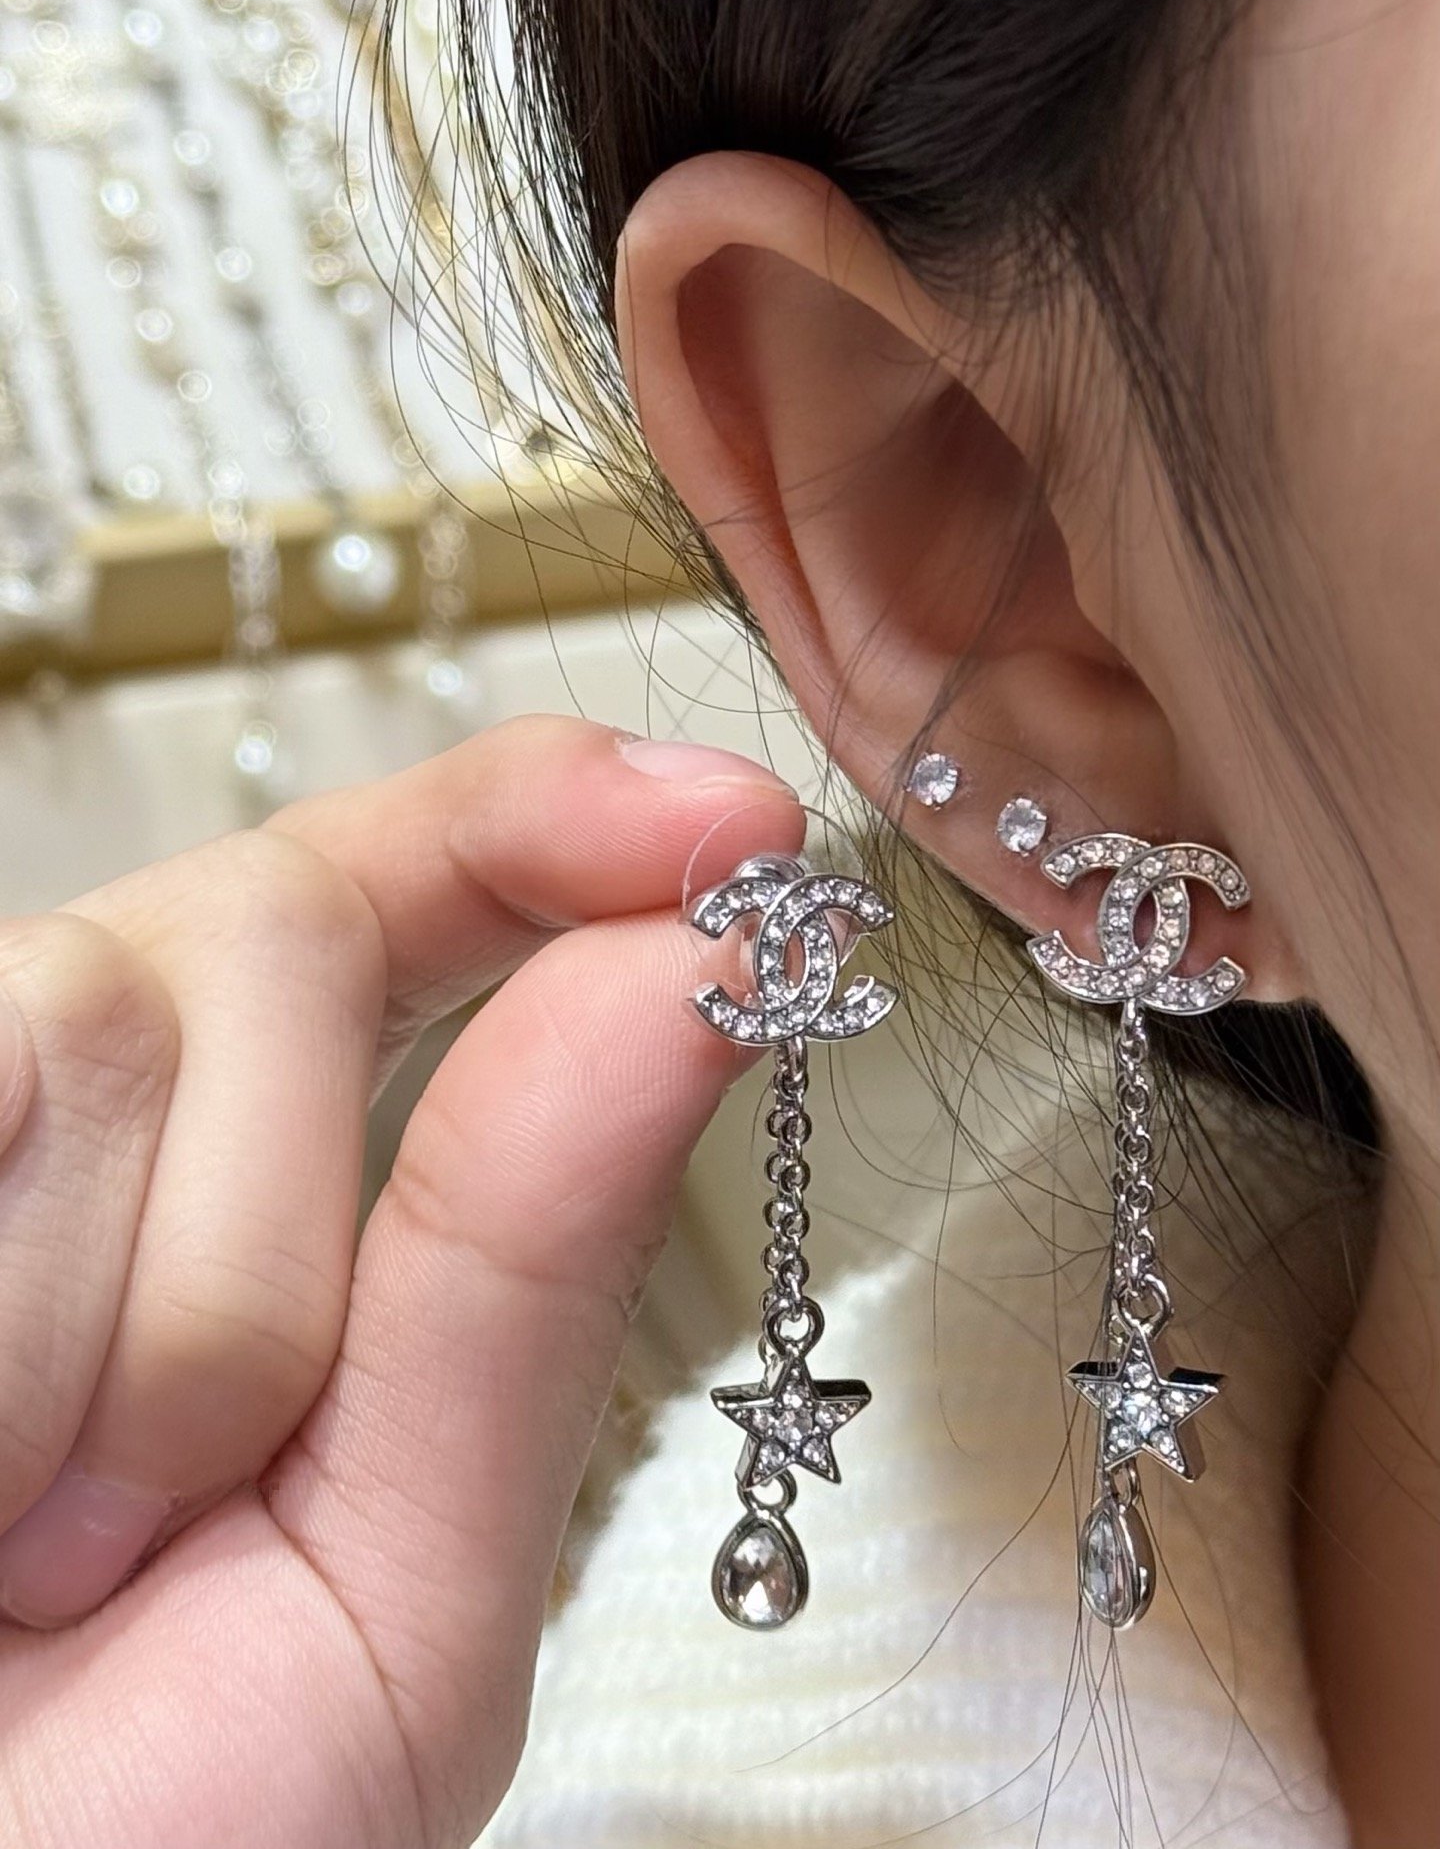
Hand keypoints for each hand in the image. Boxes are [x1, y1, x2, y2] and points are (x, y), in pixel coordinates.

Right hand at [0, 717, 800, 1847]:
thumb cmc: (138, 1847)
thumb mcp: (390, 1594)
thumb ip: (527, 1275)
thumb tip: (694, 966)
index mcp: (251, 1217)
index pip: (401, 904)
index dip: (545, 823)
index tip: (717, 826)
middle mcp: (90, 1135)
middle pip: (278, 919)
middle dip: (283, 1224)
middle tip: (178, 1502)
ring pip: (119, 1007)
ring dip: (134, 1337)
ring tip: (33, 1549)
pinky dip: (12, 1338)